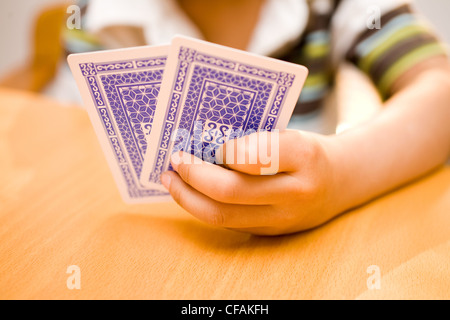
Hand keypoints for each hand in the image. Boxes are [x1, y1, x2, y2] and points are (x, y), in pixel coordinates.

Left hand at [160, 130, 343, 235]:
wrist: (340, 183)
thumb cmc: (308, 152)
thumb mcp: (291, 134)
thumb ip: (254, 140)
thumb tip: (201, 145)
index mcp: (304, 157)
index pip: (255, 155)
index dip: (224, 150)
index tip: (209, 143)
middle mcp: (295, 193)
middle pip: (231, 191)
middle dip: (194, 175)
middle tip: (175, 160)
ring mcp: (283, 219)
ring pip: (223, 216)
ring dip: (189, 198)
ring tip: (171, 179)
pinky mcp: (270, 233)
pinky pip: (228, 223)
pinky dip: (203, 206)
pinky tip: (190, 192)